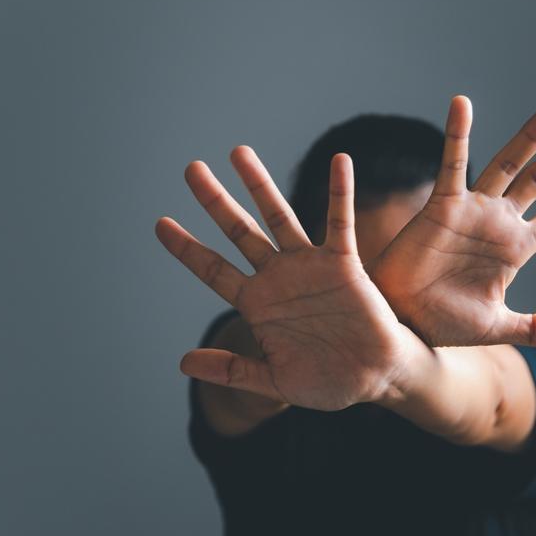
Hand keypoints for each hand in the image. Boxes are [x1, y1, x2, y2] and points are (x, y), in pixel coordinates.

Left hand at [156, 148, 427, 410]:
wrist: (375, 379)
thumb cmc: (327, 382)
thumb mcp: (273, 381)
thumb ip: (232, 371)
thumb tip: (182, 363)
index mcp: (257, 304)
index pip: (213, 270)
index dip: (187, 248)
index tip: (160, 224)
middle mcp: (278, 278)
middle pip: (239, 231)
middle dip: (215, 201)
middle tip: (191, 168)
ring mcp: (309, 267)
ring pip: (279, 217)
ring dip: (260, 186)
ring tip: (238, 153)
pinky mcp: (343, 265)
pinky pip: (340, 222)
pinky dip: (340, 192)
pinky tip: (339, 161)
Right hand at [368, 96, 535, 346]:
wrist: (403, 323)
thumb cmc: (445, 323)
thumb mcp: (497, 326)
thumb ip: (534, 328)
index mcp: (517, 247)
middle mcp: (498, 221)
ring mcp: (473, 210)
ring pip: (507, 164)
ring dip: (529, 137)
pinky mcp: (442, 206)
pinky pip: (450, 165)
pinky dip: (457, 135)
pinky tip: (462, 104)